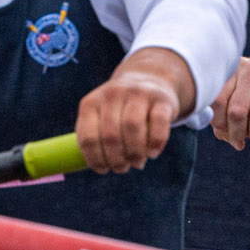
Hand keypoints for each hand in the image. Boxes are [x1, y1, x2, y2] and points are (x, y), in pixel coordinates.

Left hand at [75, 48, 189, 172]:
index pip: (88, 137)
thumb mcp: (100, 117)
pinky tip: (152, 153)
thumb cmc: (120, 110)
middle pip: (110, 135)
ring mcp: (138, 93)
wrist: (149, 79)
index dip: (95, 159)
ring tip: (137, 163)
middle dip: (116, 160)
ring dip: (134, 153)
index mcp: (91, 103)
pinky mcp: (161, 98)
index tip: (103, 170)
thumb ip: (95, 139)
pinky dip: (155, 143)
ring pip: (132, 127)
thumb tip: (99, 168)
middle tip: (122, 168)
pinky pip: (158, 124)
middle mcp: (112, 94)